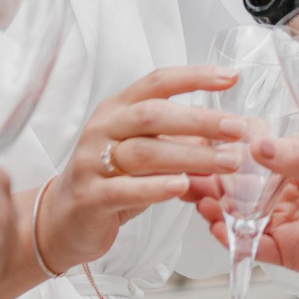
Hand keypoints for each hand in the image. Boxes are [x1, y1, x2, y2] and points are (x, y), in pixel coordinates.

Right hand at [0, 65, 248, 298]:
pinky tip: (183, 188)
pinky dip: (156, 188)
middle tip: (239, 128)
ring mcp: (92, 162)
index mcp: (117, 109)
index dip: (194, 76)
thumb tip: (227, 135)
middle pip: (154, 115)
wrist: (59, 222)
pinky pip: (125, 189)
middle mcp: (103, 128)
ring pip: (145, 152)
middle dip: (200, 120)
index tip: (230, 77)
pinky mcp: (89, 197)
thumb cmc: (109, 182)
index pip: (157, 82)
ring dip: (190, 156)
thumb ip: (177, 141)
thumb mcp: (142, 155)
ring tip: (227, 163)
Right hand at [188, 134, 298, 290]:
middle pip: (241, 185)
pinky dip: (235, 240)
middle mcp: (290, 190)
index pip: (256, 152)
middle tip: (188, 174)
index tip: (202, 143)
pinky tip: (219, 228)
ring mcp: (288, 221)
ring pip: (242, 215)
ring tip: (201, 200)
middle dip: (213, 180)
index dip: (228, 149)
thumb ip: (298, 159)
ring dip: (219, 208)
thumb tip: (258, 143)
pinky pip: (255, 246)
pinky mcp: (290, 253)